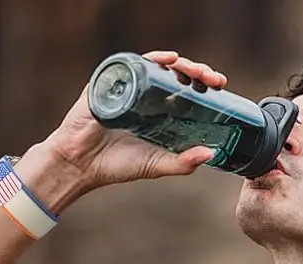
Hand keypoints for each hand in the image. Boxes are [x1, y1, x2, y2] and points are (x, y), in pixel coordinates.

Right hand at [46, 51, 227, 190]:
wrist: (80, 163)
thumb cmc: (116, 165)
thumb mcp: (156, 165)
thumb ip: (182, 163)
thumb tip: (212, 154)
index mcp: (160, 115)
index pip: (187, 94)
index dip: (205, 89)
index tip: (221, 89)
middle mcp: (147, 97)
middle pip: (178, 77)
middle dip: (199, 74)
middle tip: (213, 81)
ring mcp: (130, 87)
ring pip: (160, 67)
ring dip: (182, 64)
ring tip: (196, 71)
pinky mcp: (112, 82)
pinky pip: (134, 63)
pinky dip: (153, 58)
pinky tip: (168, 60)